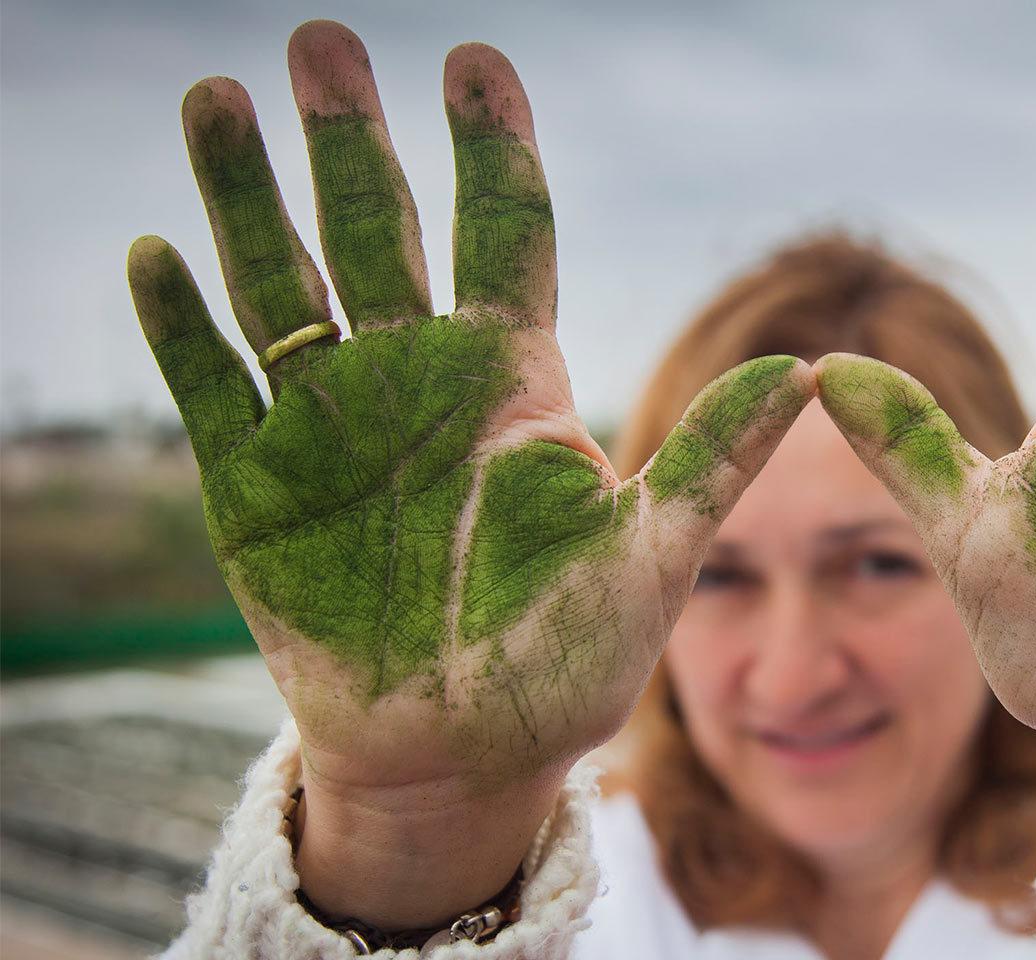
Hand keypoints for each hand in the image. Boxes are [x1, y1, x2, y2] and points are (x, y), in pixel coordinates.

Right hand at [127, 20, 810, 926]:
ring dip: (246, 195)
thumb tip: (807, 370)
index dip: (491, 147)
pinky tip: (158, 253)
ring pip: (279, 284)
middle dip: (350, 139)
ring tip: (218, 96)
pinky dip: (180, 327)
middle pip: (377, 229)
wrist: (464, 755)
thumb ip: (714, 461)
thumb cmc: (567, 659)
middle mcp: (415, 376)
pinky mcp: (254, 486)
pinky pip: (210, 388)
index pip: (502, 232)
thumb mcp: (653, 557)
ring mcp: (329, 424)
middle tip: (323, 39)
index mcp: (512, 377)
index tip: (477, 60)